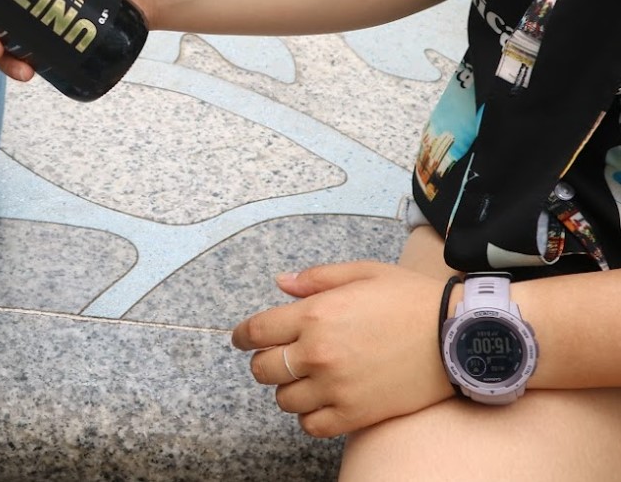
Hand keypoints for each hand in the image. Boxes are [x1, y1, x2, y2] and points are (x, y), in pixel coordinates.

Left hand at [231, 262, 455, 437]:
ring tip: (307, 380)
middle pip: (263, 369)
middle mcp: (318, 354)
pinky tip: (323, 403)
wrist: (459, 335)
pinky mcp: (356, 414)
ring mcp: (336, 387)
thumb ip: (316, 279)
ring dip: (289, 390)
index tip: (240, 339)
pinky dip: (310, 417)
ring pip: (284, 400)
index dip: (241, 337)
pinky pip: (312, 426)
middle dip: (265, 362)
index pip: (255, 332)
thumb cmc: (411, 299)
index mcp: (313, 315)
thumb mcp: (362, 273)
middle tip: (279, 358)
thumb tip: (281, 283)